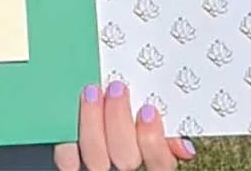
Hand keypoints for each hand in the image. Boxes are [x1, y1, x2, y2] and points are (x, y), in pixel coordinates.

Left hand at [54, 81, 195, 170]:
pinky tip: (69, 114)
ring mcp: (95, 169)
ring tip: (92, 92)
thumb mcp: (151, 132)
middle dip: (119, 120)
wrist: (89, 144)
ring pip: (95, 155)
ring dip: (93, 121)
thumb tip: (184, 146)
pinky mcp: (70, 166)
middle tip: (117, 88)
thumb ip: (167, 135)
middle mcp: (122, 170)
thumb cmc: (127, 129)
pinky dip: (68, 136)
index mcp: (149, 164)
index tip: (147, 111)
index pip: (161, 164)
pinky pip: (67, 157)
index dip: (154, 140)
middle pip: (124, 155)